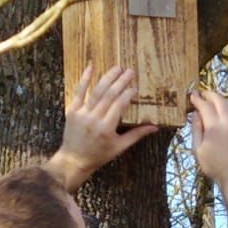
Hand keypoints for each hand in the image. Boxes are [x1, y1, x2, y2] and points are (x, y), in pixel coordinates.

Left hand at [45, 65, 157, 191]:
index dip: (128, 94)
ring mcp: (82, 113)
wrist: (74, 160)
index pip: (119, 105)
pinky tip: (91, 66)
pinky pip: (79, 92)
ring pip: (96, 91)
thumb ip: (136, 135)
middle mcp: (94, 118)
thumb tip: (155, 127)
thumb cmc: (99, 155)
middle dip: (121, 82)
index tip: (134, 88)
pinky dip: (85, 79)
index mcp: (107, 128)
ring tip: (117, 68)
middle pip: (109, 95)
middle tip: (130, 71)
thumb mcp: (119, 147)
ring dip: (108, 78)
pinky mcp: (72, 110)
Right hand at [189, 89, 227, 210]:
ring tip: (211, 102)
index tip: (192, 95)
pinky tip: (220, 118)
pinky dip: (226, 112)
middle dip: (210, 94)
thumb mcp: (198, 150)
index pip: (204, 106)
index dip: (197, 99)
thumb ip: (196, 129)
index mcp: (214, 127)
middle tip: (202, 93)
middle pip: (220, 100)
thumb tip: (195, 114)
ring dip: (219, 101)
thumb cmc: (214, 167)